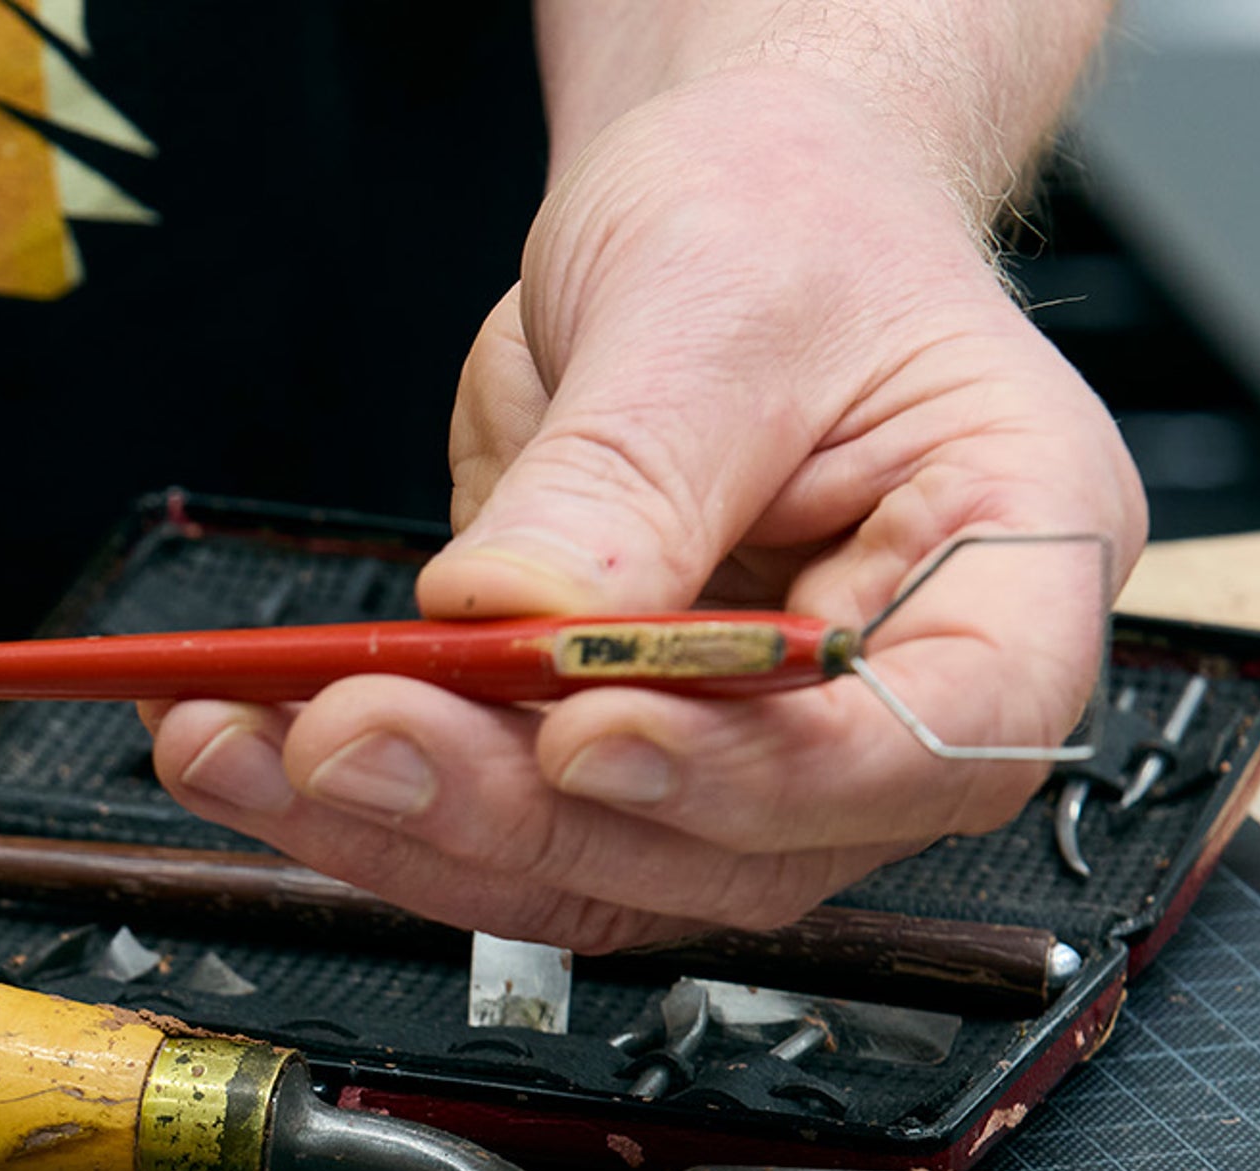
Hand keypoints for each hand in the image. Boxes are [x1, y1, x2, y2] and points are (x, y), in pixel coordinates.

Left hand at [150, 65, 1144, 948]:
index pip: (937, 740)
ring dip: (410, 830)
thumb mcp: (716, 304)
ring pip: (602, 871)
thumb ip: (627, 478)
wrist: (715, 210)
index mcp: (1014, 560)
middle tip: (356, 735)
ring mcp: (757, 753)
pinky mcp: (621, 763)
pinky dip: (365, 810)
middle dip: (523, 805)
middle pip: (740, 843)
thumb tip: (517, 620)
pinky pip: (505, 830)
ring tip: (251, 747)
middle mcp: (899, 693)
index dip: (757, 775)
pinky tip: (246, 752)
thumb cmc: (787, 224)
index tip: (589, 735)